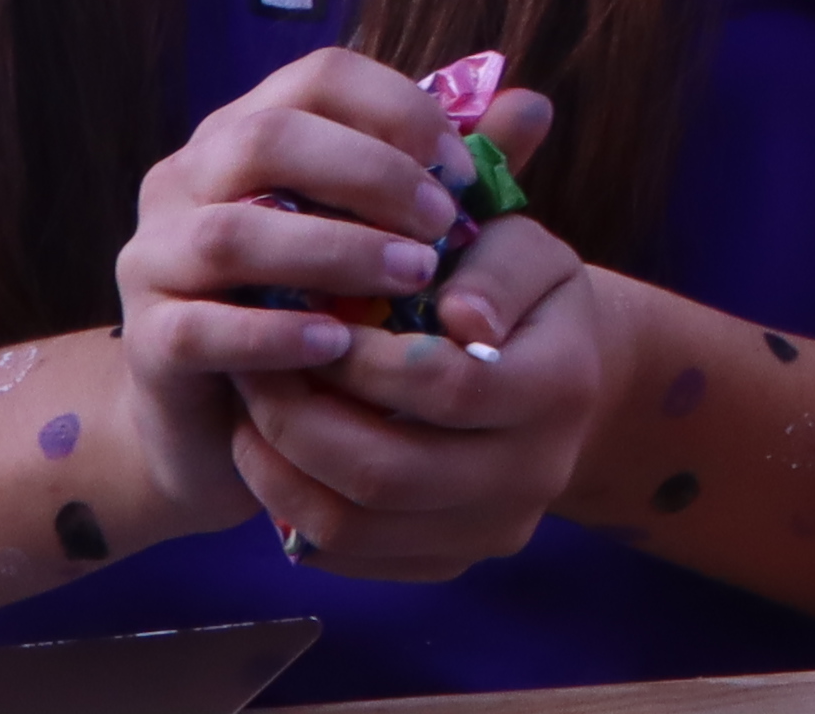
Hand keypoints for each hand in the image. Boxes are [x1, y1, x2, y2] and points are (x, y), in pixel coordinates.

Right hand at [110, 47, 515, 536]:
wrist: (228, 424)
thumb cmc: (321, 304)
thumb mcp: (386, 232)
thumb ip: (449, 172)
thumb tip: (534, 105)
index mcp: (249, 129)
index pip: (319, 77)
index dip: (398, 110)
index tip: (462, 168)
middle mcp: (189, 178)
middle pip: (268, 139)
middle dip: (370, 175)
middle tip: (444, 226)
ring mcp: (156, 257)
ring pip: (233, 232)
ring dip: (334, 250)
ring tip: (412, 278)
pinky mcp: (148, 339)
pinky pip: (202, 327)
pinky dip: (275, 334)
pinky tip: (339, 346)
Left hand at [231, 205, 613, 577]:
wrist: (564, 378)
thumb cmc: (529, 298)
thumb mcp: (527, 252)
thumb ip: (497, 271)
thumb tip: (459, 316)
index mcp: (559, 387)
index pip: (447, 388)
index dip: (362, 361)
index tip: (305, 320)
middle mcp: (532, 474)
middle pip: (388, 474)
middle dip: (297, 422)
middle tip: (252, 370)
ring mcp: (490, 530)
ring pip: (354, 527)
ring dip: (280, 473)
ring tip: (250, 414)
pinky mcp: (451, 561)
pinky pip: (349, 557)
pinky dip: (294, 510)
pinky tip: (276, 455)